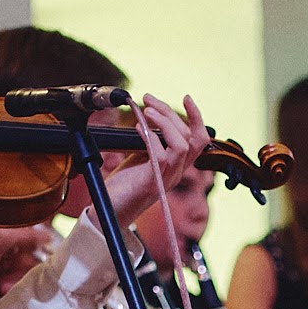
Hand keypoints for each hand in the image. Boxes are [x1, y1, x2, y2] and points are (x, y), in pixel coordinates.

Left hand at [91, 94, 207, 232]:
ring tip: (147, 111)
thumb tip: (150, 116)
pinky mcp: (152, 184)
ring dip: (165, 123)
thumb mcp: (140, 156)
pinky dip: (150, 138)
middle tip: (148, 99)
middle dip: (169, 112)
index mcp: (177, 165)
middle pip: (190, 137)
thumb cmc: (124, 185)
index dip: (196, 117)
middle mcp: (177, 172)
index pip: (198, 139)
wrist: (109, 211)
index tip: (186, 97)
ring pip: (182, 146)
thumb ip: (151, 140)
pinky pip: (161, 157)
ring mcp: (166, 179)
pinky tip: (137, 129)